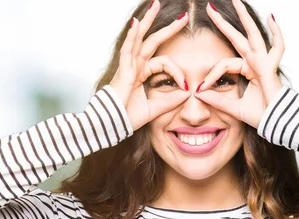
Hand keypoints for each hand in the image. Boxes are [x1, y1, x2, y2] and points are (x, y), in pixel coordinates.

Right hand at [109, 0, 190, 130]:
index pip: (165, 63)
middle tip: (183, 16)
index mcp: (142, 73)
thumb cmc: (127, 118)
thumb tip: (187, 94)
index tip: (186, 86)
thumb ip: (170, 102)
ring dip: (149, 21)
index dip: (178, 72)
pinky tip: (137, 22)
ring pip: (140, 38)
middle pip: (152, 41)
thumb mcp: (154, 109)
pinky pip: (128, 49)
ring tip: (157, 4)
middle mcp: (135, 65)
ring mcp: (128, 65)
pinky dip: (132, 35)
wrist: (111, 125)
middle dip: (167, 28)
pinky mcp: (122, 70)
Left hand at [194, 0, 283, 128]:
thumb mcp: (233, 108)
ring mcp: (264, 62)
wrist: (277, 123)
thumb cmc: (262, 117)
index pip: (225, 64)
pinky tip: (271, 16)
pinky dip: (276, 32)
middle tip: (209, 8)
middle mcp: (256, 63)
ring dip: (244, 17)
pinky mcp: (270, 66)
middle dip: (223, 23)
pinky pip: (277, 47)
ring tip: (236, 0)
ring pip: (252, 35)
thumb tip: (198, 94)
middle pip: (237, 38)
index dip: (211, 75)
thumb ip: (217, 100)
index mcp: (248, 71)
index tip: (200, 89)